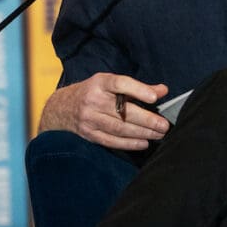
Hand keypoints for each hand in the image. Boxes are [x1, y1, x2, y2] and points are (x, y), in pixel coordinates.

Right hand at [39, 72, 169, 150]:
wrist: (62, 108)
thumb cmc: (94, 92)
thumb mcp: (111, 83)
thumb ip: (138, 88)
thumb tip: (163, 90)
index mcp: (100, 83)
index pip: (120, 84)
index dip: (138, 90)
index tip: (154, 98)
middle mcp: (93, 100)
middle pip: (123, 111)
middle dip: (147, 119)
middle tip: (164, 125)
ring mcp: (89, 119)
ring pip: (119, 128)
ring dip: (142, 133)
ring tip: (159, 134)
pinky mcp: (88, 134)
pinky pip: (111, 141)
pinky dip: (129, 143)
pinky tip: (144, 143)